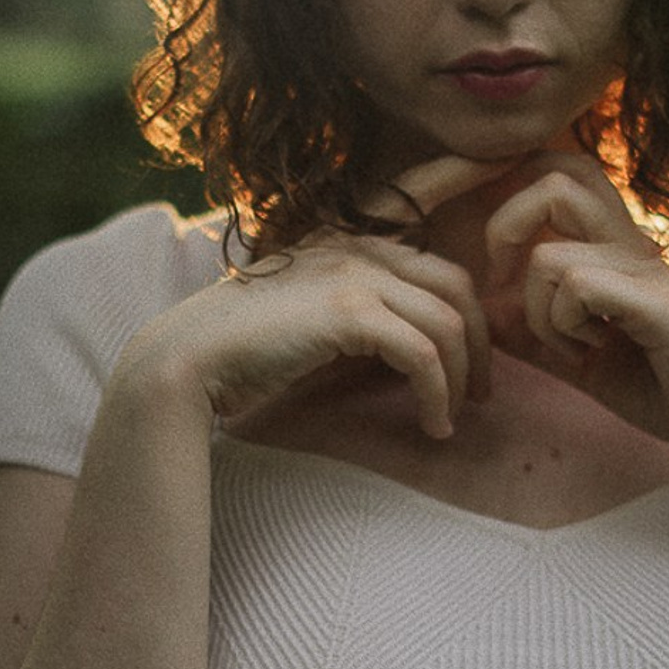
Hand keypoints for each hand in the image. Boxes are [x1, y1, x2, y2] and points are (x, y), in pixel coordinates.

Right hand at [124, 156, 517, 439]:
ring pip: (448, 321)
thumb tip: (408, 353)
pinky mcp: (348, 312)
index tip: (468, 363)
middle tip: (479, 393)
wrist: (187, 358)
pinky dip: (437, 394)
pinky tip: (433, 426)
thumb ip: (355, 318)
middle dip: (480, 343)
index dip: (466, 315)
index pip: (435, 267)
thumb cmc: (241, 350)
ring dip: (461, 377)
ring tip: (452, 417)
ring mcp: (354, 274)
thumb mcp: (309, 320)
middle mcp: (357, 247)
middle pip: (456, 286)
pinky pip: (423, 353)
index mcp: (348, 243)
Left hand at [481, 155, 668, 478]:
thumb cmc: (667, 390)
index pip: (563, 173)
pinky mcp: (658, 304)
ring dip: (536, 310)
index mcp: (618, 247)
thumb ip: (536, 335)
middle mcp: (635, 243)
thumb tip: (483, 315)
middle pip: (556, 177)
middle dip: (505, 226)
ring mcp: (649, 270)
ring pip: (548, 255)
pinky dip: (562, 328)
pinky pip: (576, 288)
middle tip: (505, 281)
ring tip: (571, 345)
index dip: (513, 200)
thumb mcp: (583, 358)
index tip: (498, 266)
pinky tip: (590, 355)